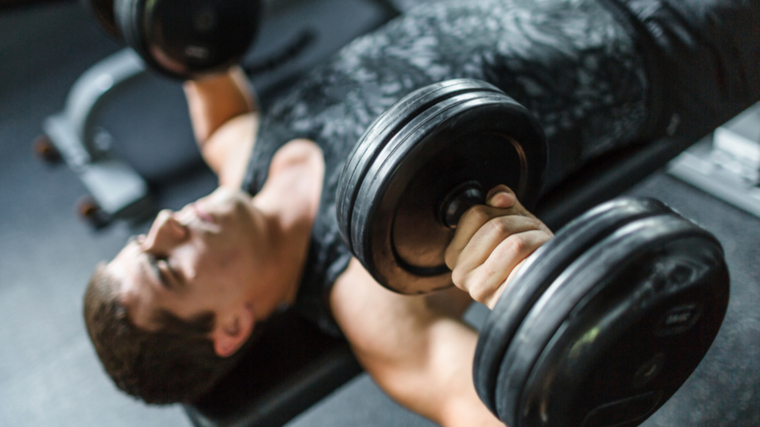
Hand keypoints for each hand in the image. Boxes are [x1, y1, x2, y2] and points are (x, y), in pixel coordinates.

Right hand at [444, 185, 552, 308]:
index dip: (503, 209)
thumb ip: (500, 203)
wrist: (543, 288)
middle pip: (497, 226)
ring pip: (514, 243)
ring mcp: (479, 288)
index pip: (476, 213)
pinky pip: (527, 264)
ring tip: (540, 245)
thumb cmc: (524, 255)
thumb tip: (500, 197)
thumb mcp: (510, 221)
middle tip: (535, 232)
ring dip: (536, 237)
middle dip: (524, 222)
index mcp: (454, 253)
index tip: (516, 219)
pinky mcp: (502, 300)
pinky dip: (541, 255)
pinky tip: (540, 262)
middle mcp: (459, 272)